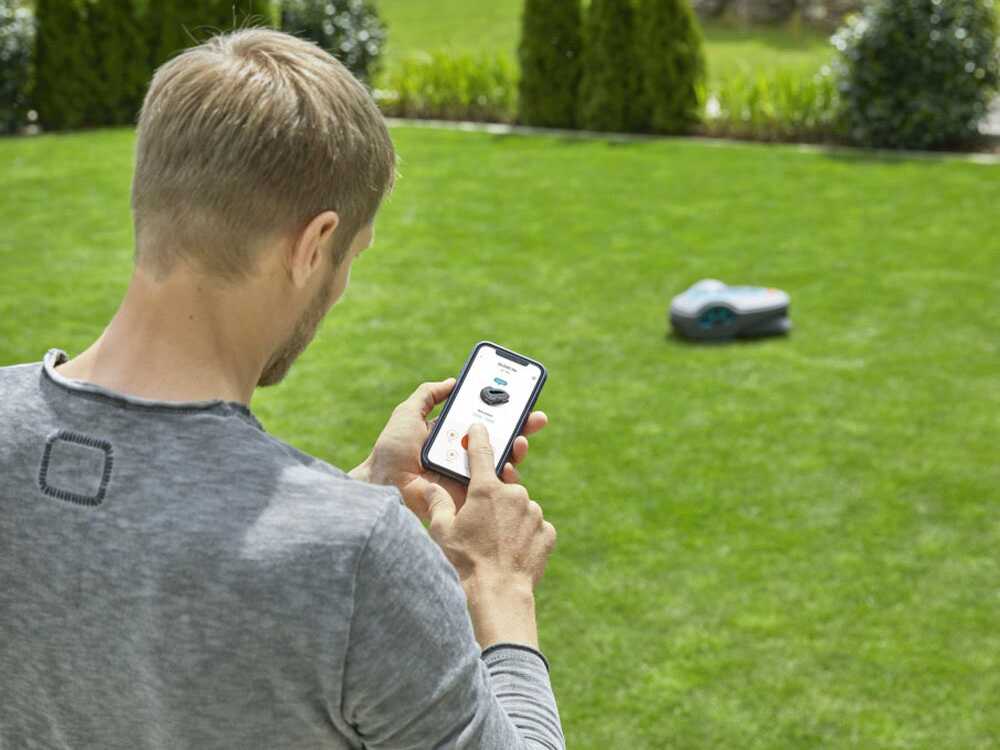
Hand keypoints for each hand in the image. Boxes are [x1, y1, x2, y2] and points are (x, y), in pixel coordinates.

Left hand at [350, 379, 547, 519]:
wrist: (385, 483)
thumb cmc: (392, 450)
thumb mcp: (408, 413)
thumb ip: (428, 394)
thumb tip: (451, 381)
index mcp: (453, 435)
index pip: (485, 421)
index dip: (505, 411)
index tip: (523, 400)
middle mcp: (464, 455)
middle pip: (501, 440)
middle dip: (522, 428)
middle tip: (536, 419)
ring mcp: (469, 475)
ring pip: (503, 462)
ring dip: (517, 450)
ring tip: (520, 440)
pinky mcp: (470, 495)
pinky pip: (495, 487)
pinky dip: (506, 475)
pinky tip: (508, 465)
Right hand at [425, 423, 556, 588]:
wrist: (498, 595)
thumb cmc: (465, 562)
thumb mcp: (442, 531)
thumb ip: (437, 504)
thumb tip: (430, 488)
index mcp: (486, 489)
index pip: (482, 452)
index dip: (479, 437)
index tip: (479, 427)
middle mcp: (514, 495)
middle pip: (502, 487)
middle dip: (492, 499)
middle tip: (480, 522)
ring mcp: (534, 513)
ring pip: (520, 507)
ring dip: (510, 518)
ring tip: (494, 543)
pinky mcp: (547, 532)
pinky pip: (535, 526)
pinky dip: (525, 534)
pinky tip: (511, 551)